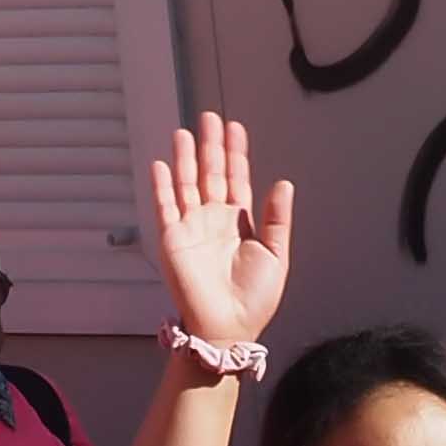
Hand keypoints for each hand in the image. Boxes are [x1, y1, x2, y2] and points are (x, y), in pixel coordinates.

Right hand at [146, 114, 294, 354]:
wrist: (228, 328)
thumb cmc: (254, 299)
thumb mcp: (275, 255)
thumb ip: (277, 219)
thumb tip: (284, 183)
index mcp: (239, 222)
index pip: (236, 179)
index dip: (235, 153)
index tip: (235, 128)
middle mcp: (213, 221)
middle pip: (210, 174)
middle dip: (210, 146)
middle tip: (210, 117)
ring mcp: (191, 229)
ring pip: (187, 184)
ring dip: (185, 158)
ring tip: (184, 132)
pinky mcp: (173, 241)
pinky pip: (165, 207)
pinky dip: (162, 186)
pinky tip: (161, 164)